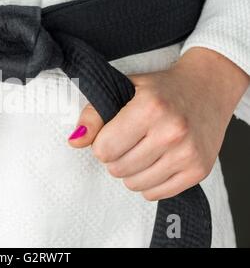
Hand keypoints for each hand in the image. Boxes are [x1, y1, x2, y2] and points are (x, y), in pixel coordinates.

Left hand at [68, 47, 248, 200]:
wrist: (207, 87)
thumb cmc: (161, 89)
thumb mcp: (124, 89)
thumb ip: (94, 114)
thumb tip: (74, 141)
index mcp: (150, 108)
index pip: (104, 149)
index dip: (102, 142)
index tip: (113, 132)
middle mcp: (172, 132)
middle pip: (117, 169)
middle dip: (116, 156)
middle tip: (130, 139)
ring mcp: (187, 154)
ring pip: (134, 184)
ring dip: (131, 171)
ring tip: (143, 149)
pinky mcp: (198, 171)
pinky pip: (155, 194)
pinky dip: (149, 181)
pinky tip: (157, 160)